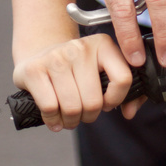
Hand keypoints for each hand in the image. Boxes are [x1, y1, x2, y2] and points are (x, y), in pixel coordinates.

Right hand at [13, 34, 134, 130]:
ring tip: (69, 117)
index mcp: (103, 44)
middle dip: (89, 116)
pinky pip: (50, 108)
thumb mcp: (99, 69)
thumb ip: (119, 90)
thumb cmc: (74, 69)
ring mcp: (56, 56)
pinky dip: (53, 121)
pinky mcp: (34, 69)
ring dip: (71, 121)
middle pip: (94, 101)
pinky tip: (54, 118)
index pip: (123, 78)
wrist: (39, 55)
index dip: (115, 99)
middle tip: (83, 114)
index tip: (106, 103)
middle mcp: (81, 47)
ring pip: (72, 107)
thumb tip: (130, 112)